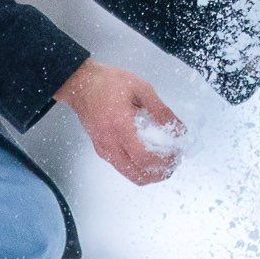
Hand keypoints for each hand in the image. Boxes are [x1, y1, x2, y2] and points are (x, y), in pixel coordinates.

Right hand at [55, 59, 185, 184]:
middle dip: (159, 174)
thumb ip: (161, 110)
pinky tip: (147, 154)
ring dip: (149, 173)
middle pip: (138, 176)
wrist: (80, 84)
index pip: (145, 158)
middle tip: (172, 162)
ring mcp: (104, 149)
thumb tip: (179, 128)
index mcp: (121, 127)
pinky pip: (122, 167)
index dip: (164, 161)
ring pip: (130, 174)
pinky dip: (138, 167)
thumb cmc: (106, 83)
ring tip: (162, 160)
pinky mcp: (101, 149)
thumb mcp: (140, 88)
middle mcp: (111, 143)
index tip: (176, 154)